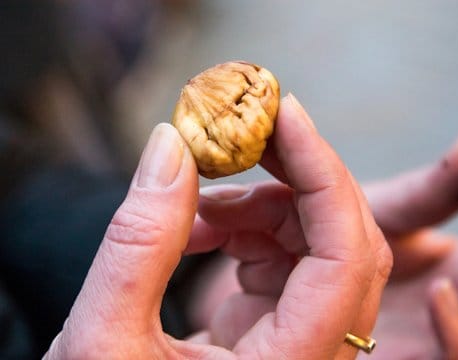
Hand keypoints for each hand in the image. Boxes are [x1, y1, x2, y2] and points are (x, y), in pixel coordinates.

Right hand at [44, 94, 391, 358]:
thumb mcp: (105, 342)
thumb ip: (141, 241)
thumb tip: (170, 147)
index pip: (347, 257)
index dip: (323, 174)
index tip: (284, 113)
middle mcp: (320, 359)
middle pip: (349, 243)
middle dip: (296, 178)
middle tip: (244, 133)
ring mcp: (309, 345)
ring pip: (323, 246)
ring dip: (262, 207)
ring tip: (194, 208)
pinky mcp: (289, 332)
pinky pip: (292, 261)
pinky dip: (250, 231)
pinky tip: (201, 232)